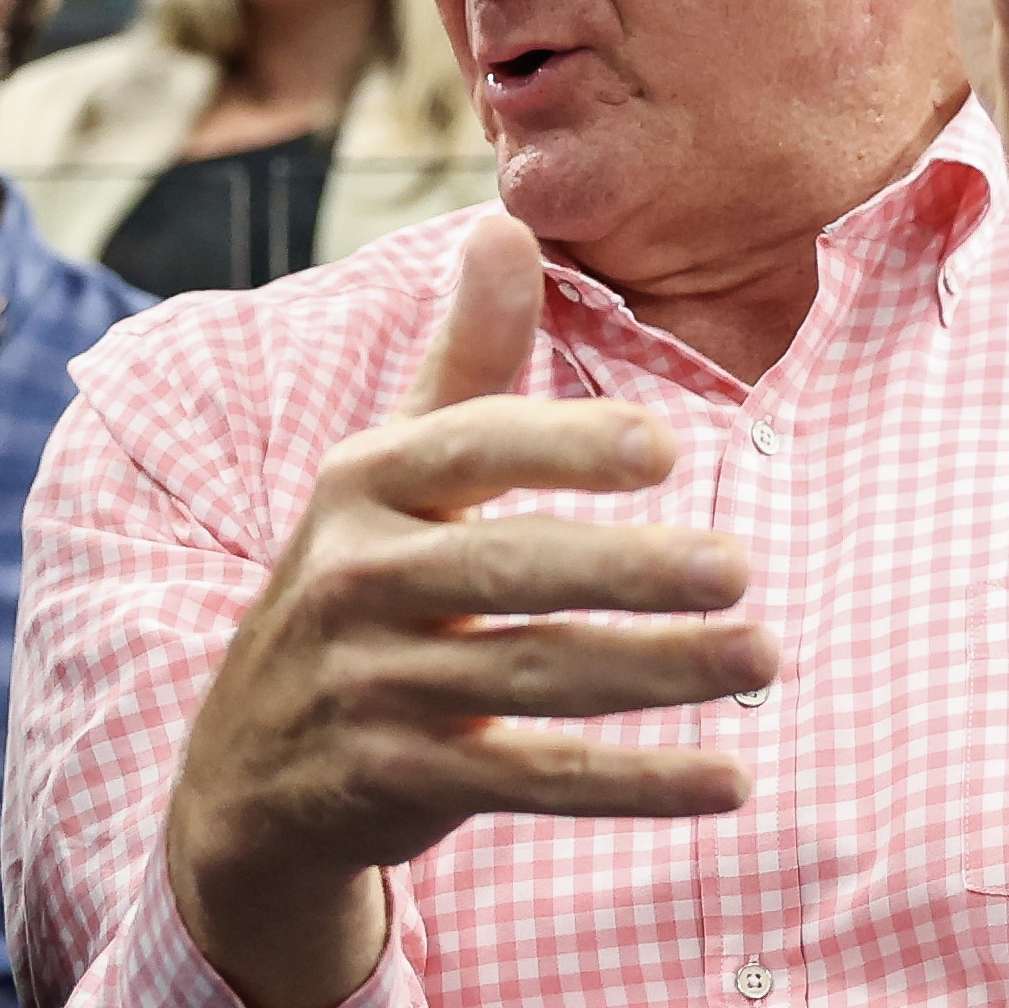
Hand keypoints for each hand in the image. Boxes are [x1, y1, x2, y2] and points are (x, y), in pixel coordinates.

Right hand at [158, 213, 765, 1007]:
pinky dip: (634, 784)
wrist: (244, 777)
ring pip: (531, 677)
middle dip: (626, 569)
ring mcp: (372, 688)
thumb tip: (506, 223)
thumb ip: (464, 362)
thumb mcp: (386, 474)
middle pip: (506, 571)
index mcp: (363, 487)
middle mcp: (356, 581)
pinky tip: (731, 781)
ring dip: (654, 672)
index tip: (665, 447)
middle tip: (742, 567)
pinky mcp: (398, 780)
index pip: (469, 450)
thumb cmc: (355, 593)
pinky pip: (531, 780)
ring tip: (764, 654)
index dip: (563, 447)